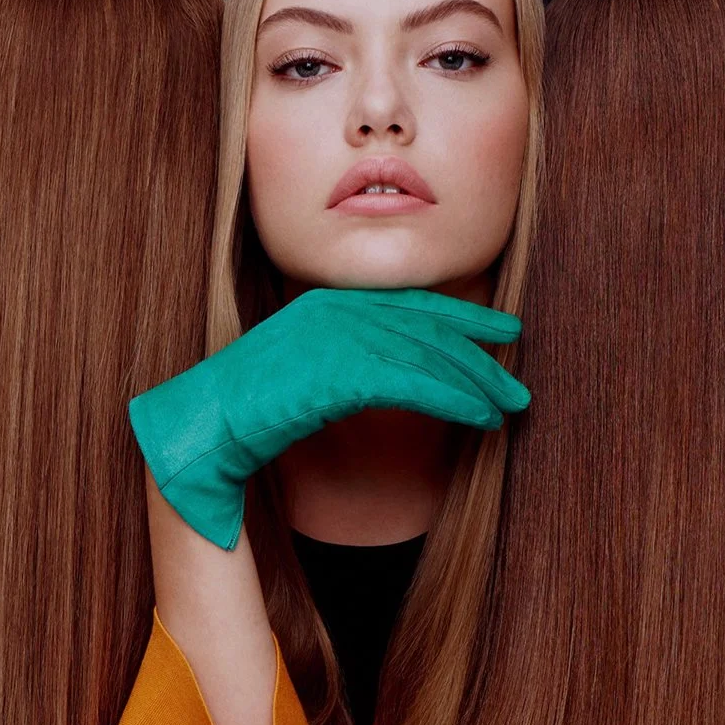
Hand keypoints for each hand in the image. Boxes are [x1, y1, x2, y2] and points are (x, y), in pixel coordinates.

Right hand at [127, 287, 529, 549]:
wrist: (207, 423)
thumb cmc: (245, 408)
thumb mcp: (300, 368)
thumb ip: (343, 359)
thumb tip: (388, 374)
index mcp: (329, 301)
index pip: (413, 303)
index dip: (464, 318)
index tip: (504, 331)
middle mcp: (340, 308)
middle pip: (429, 328)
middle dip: (480, 356)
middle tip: (517, 384)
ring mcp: (341, 335)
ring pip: (429, 356)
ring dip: (477, 385)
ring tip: (507, 408)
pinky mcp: (343, 370)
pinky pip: (416, 384)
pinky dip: (455, 401)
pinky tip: (480, 419)